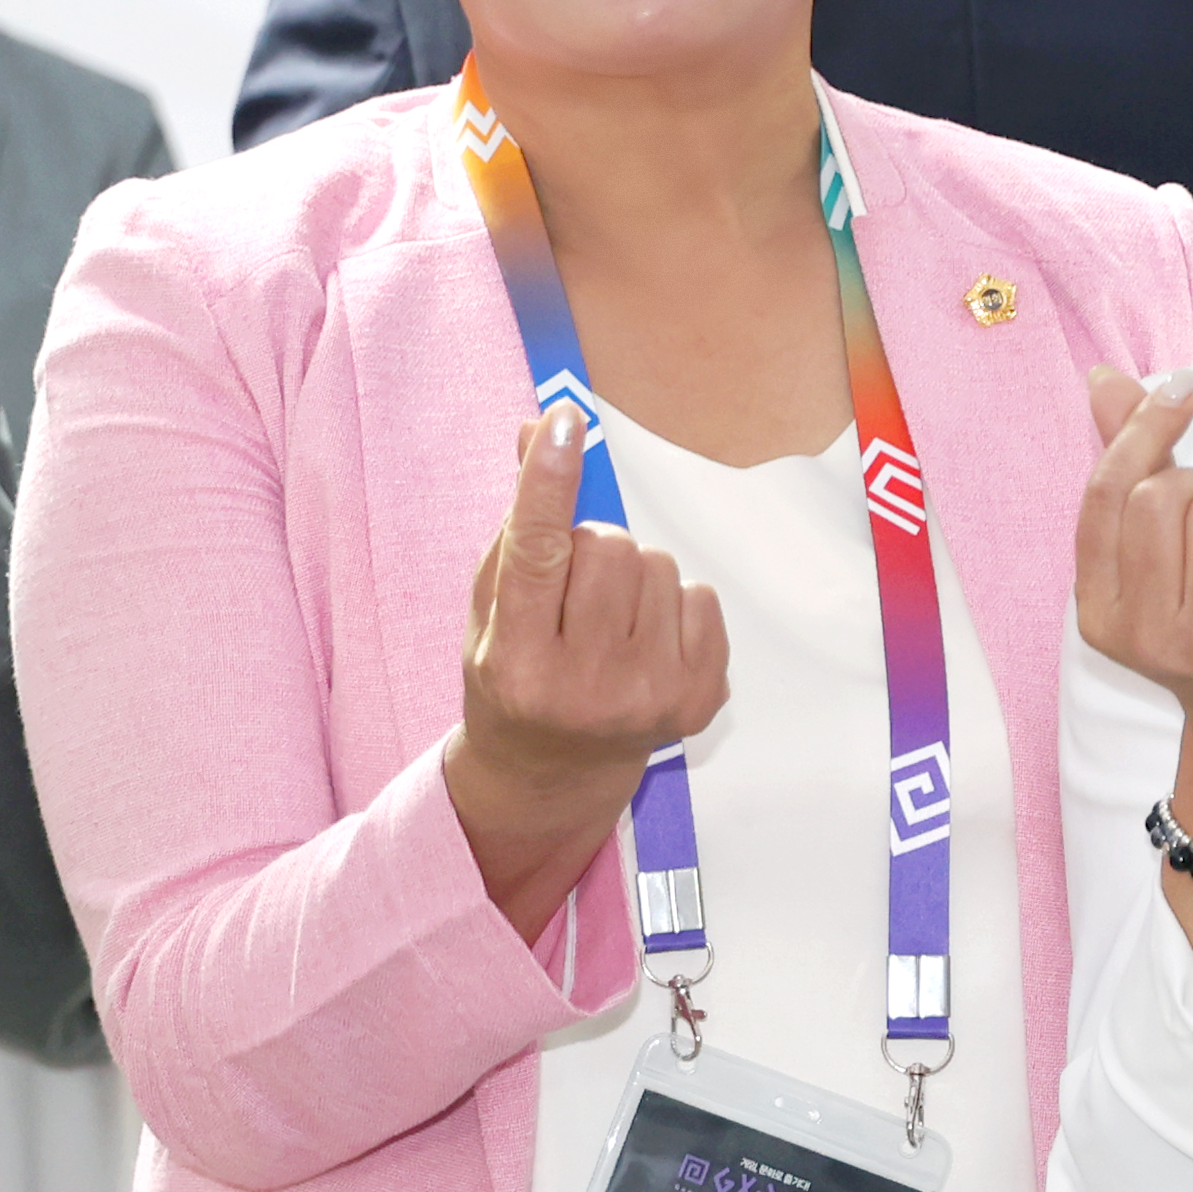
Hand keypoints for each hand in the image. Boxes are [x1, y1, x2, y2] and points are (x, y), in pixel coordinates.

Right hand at [447, 402, 725, 921]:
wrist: (554, 771)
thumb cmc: (516, 673)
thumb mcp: (492, 608)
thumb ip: (516, 522)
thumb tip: (539, 428)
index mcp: (515, 663)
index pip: (536, 555)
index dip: (548, 482)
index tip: (563, 420)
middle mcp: (583, 686)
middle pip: (609, 545)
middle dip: (591, 550)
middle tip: (572, 598)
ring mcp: (648, 697)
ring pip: (656, 563)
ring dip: (632, 577)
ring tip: (607, 625)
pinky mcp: (698, 700)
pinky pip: (700, 593)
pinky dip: (672, 605)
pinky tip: (644, 643)